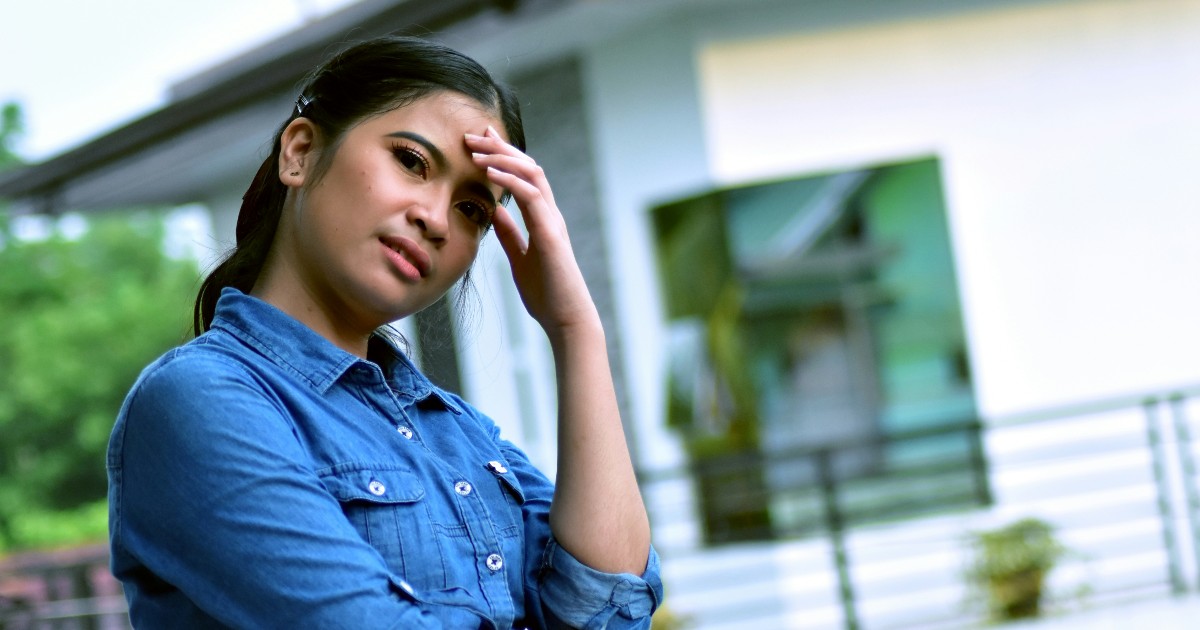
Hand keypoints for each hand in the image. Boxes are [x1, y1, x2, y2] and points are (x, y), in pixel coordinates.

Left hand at [465, 127, 600, 338]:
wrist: (565, 318)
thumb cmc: (546, 293)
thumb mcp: (519, 257)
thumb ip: (509, 232)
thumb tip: (494, 211)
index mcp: (542, 220)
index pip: (524, 177)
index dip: (504, 156)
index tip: (481, 142)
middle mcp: (550, 214)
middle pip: (529, 167)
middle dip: (501, 148)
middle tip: (474, 135)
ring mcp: (552, 221)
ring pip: (532, 174)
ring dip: (503, 159)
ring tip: (477, 151)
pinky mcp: (550, 233)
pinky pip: (532, 196)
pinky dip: (511, 180)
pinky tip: (490, 173)